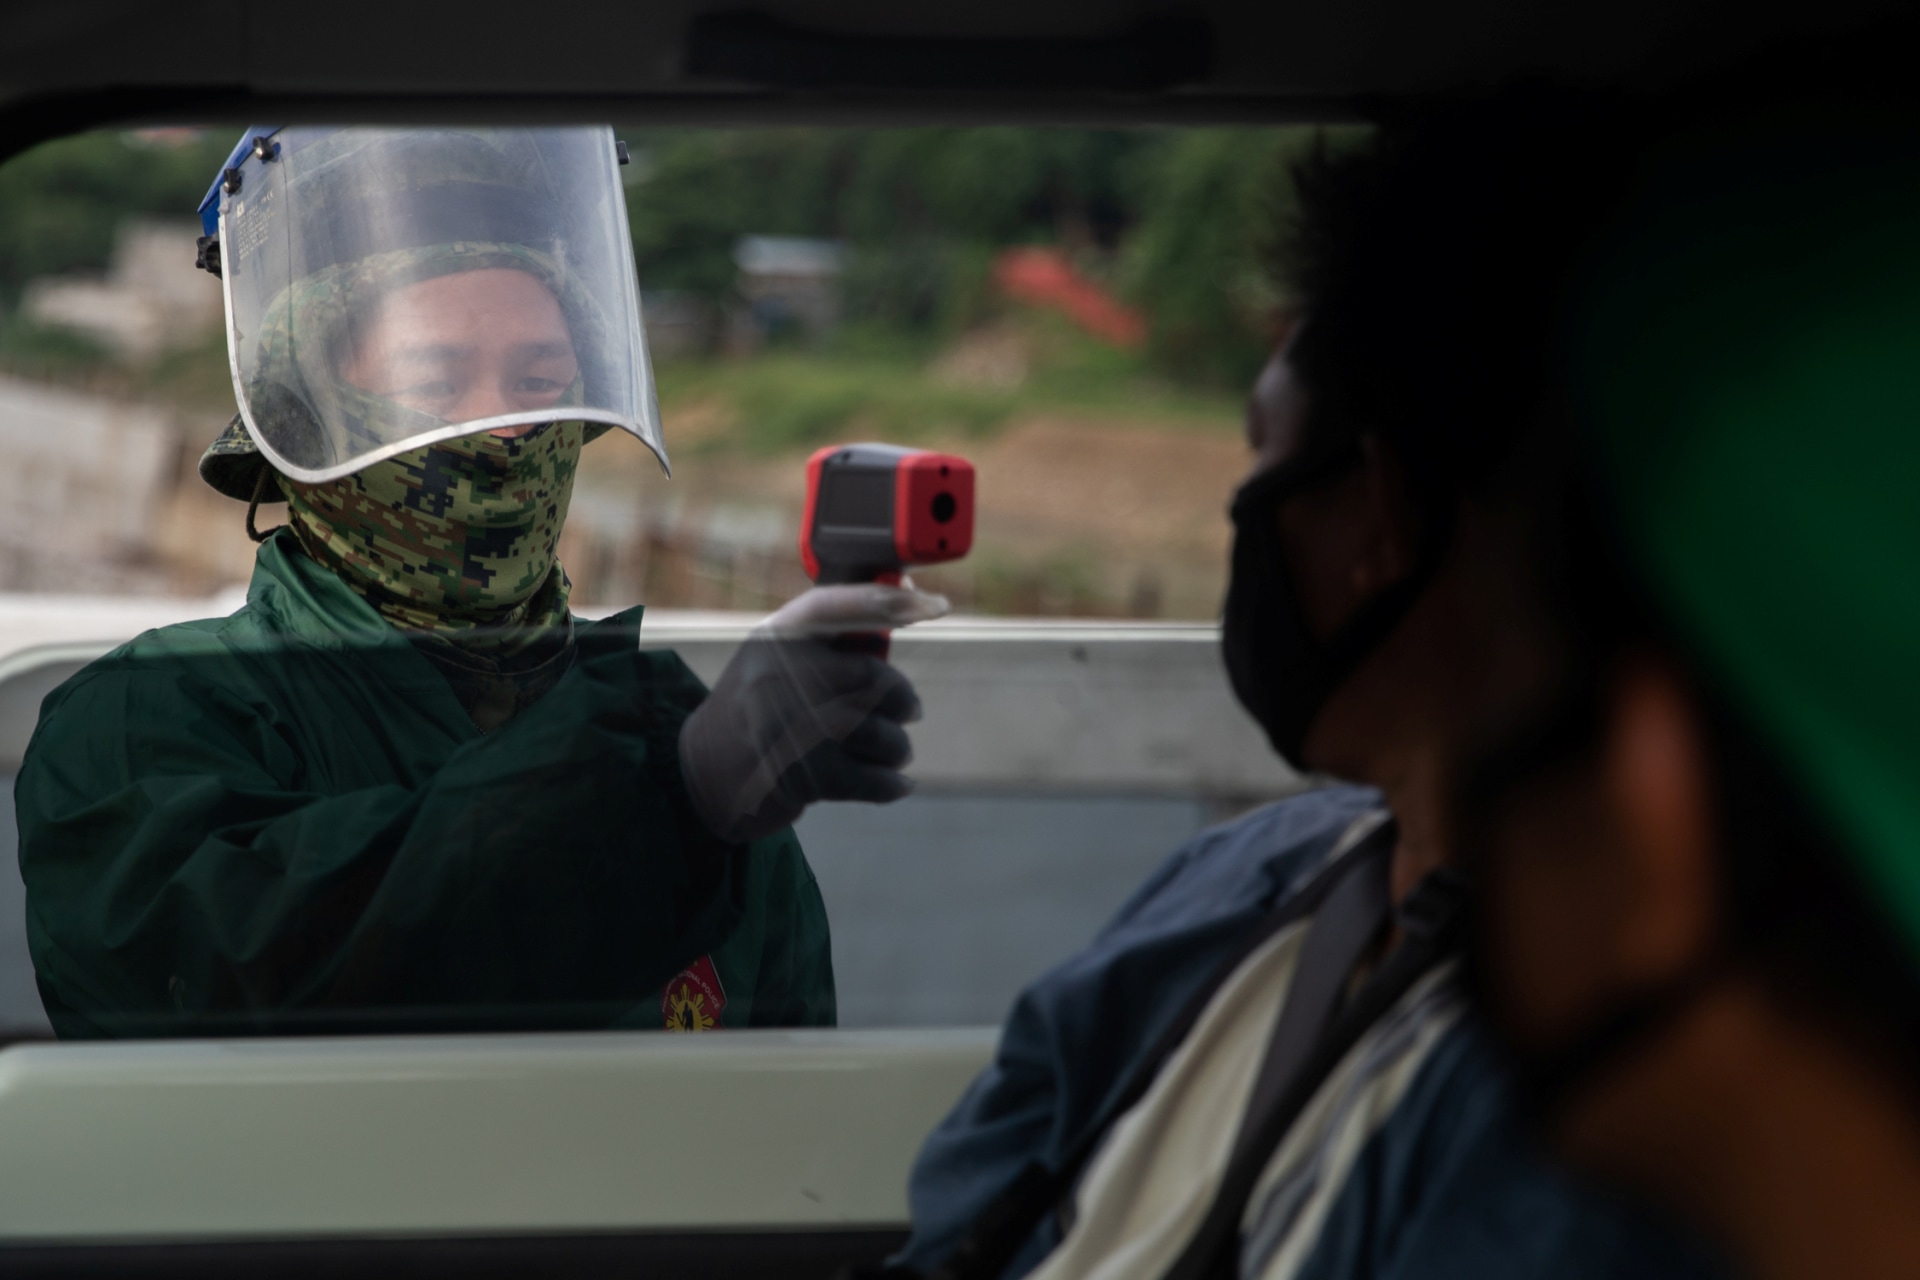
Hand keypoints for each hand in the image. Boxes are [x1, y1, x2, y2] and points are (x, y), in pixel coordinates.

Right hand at [677, 583, 949, 842]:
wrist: (703, 773)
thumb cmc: (759, 708)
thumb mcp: (779, 660)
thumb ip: (831, 641)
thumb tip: (910, 601)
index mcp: (776, 638)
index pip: (834, 605)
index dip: (886, 601)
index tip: (935, 604)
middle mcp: (778, 676)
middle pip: (875, 681)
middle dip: (903, 702)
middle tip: (908, 711)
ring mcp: (789, 728)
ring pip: (881, 735)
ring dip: (896, 749)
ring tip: (890, 752)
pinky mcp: (802, 776)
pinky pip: (873, 779)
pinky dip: (891, 784)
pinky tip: (895, 783)